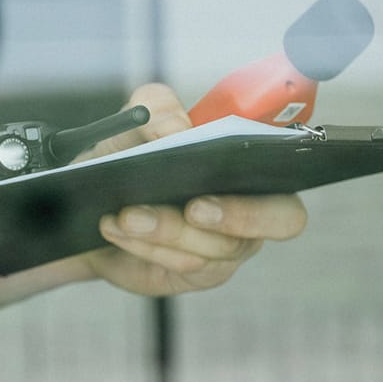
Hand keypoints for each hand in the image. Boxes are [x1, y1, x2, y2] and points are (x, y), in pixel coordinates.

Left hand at [84, 83, 308, 297]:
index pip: (290, 164)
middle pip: (283, 219)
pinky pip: (185, 265)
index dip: (278, 162)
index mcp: (251, 160)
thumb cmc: (131, 154)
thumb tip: (178, 129)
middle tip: (194, 207)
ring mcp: (230, 244)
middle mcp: (254, 204)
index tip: (233, 158)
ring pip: (218, 246)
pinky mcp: (201, 273)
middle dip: (241, 214)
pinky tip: (119, 229)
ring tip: (128, 214)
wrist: (93, 200)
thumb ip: (157, 108)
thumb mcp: (137, 119)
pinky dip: (149, 245)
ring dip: (169, 229)